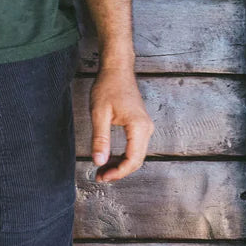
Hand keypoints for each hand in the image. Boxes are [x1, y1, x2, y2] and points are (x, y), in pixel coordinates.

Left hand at [89, 63, 153, 181]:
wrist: (117, 68)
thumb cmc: (108, 86)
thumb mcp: (99, 114)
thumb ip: (100, 139)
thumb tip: (99, 162)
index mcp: (138, 127)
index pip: (132, 160)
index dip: (118, 173)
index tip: (102, 176)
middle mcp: (146, 128)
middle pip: (136, 161)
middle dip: (119, 172)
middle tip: (100, 176)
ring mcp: (145, 126)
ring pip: (136, 155)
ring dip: (121, 165)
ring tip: (102, 169)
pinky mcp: (141, 125)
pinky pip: (135, 147)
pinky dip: (123, 156)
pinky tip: (110, 158)